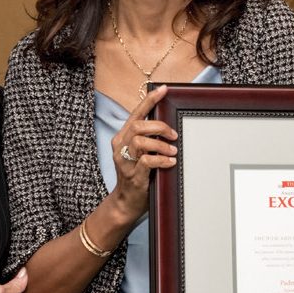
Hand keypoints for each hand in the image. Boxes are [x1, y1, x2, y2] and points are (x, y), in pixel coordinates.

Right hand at [109, 85, 177, 221]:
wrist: (126, 203)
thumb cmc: (138, 175)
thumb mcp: (140, 153)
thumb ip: (149, 139)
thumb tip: (169, 127)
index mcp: (122, 138)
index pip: (136, 114)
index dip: (150, 100)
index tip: (164, 89)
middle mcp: (120, 147)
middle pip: (138, 126)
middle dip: (159, 127)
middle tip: (173, 135)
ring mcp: (125, 162)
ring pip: (140, 141)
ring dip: (161, 144)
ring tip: (173, 151)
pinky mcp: (133, 176)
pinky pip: (146, 161)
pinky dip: (161, 159)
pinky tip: (170, 162)